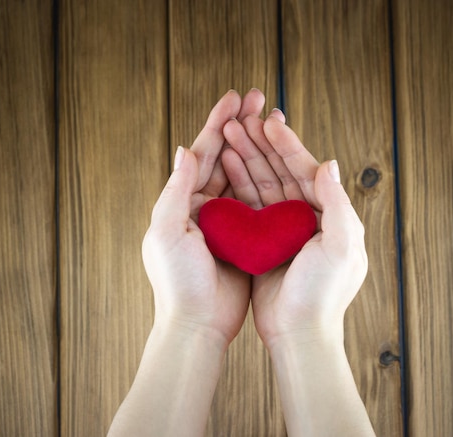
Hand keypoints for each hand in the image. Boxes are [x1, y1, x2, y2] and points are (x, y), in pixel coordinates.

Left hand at [142, 89, 266, 345]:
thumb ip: (176, 191)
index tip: (236, 97)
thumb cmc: (177, 282)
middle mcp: (202, 207)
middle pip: (224, 158)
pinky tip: (283, 163)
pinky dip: (267, 179)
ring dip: (257, 147)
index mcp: (181, 201)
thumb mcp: (168, 232)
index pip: (201, 154)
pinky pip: (257, 201)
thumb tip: (184, 149)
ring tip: (273, 121)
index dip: (218, 124)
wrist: (197, 324)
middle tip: (260, 97)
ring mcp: (226, 221)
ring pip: (242, 175)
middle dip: (240, 127)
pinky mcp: (245, 236)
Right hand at [221, 107, 367, 348]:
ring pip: (263, 185)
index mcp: (329, 214)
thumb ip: (337, 204)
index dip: (287, 145)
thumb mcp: (340, 247)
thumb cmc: (323, 293)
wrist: (299, 333)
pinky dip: (238, 185)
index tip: (268, 121)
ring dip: (246, 159)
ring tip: (226, 134)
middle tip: (239, 120)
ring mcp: (283, 229)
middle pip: (282, 172)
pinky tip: (223, 166)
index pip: (306, 170)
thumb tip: (329, 162)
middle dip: (261, 146)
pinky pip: (249, 206)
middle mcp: (306, 217)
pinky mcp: (263, 242)